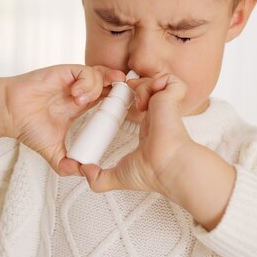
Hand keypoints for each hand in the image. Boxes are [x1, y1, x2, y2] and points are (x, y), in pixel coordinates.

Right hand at [2, 64, 125, 174]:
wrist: (9, 112)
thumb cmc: (28, 126)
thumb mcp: (52, 150)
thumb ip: (66, 164)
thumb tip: (81, 174)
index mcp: (81, 105)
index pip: (108, 97)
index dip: (118, 101)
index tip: (124, 111)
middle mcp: (79, 90)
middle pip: (109, 82)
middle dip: (118, 89)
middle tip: (118, 101)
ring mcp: (73, 80)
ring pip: (100, 75)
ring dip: (97, 88)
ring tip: (82, 102)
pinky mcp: (64, 71)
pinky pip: (86, 70)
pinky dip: (86, 82)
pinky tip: (76, 94)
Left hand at [80, 73, 236, 229]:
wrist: (165, 168)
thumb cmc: (150, 173)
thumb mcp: (118, 175)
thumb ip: (99, 178)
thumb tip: (83, 171)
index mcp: (148, 127)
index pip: (136, 105)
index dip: (122, 101)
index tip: (110, 105)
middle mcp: (158, 114)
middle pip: (143, 88)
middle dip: (130, 87)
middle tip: (119, 95)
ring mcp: (167, 105)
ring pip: (152, 81)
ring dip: (141, 86)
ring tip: (137, 102)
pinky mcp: (173, 98)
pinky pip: (167, 79)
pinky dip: (155, 83)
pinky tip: (146, 101)